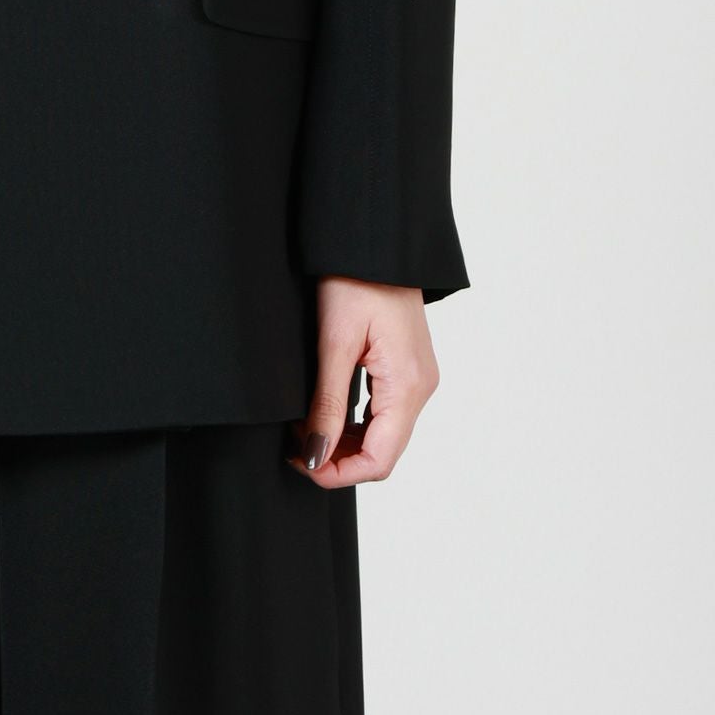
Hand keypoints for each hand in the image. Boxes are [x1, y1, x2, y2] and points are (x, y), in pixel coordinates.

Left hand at [289, 277, 438, 488]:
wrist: (375, 241)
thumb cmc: (354, 281)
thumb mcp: (334, 343)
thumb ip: (326, 404)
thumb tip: (315, 457)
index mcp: (407, 386)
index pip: (380, 459)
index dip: (339, 473)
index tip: (301, 464)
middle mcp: (420, 388)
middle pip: (383, 451)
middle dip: (338, 460)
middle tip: (294, 447)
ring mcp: (416, 378)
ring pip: (382, 434)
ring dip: (343, 442)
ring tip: (302, 429)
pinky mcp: (406, 368)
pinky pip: (383, 412)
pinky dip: (353, 422)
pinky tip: (322, 412)